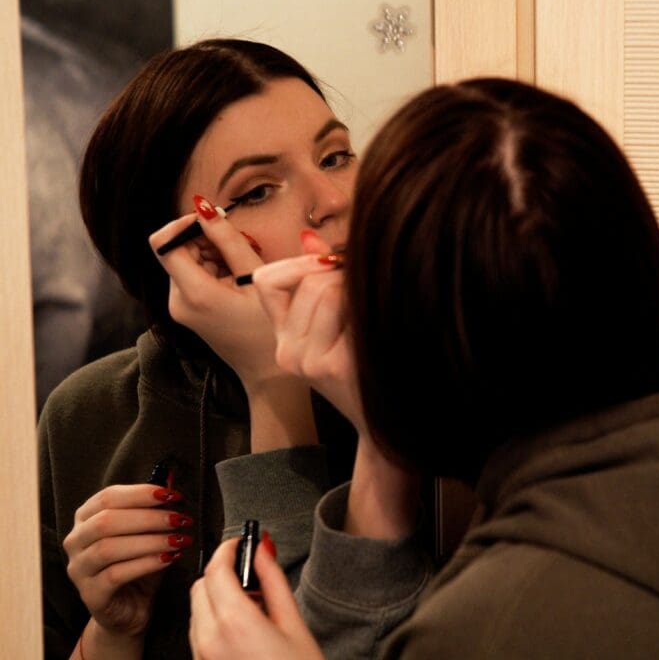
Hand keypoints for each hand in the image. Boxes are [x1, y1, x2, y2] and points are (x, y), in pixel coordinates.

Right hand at [63, 484, 190, 636]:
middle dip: (149, 518)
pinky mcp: (90, 594)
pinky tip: (169, 558)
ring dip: (150, 541)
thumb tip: (170, 481)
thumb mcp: (149, 533)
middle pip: (107, 521)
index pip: (108, 497)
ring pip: (109, 549)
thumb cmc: (138, 563)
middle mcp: (76, 541)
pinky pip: (115, 575)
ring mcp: (79, 569)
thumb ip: (155, 509)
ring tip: (179, 539)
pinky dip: (145, 563)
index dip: (140, 493)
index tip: (172, 495)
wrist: (130, 608)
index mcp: (86, 518)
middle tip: (180, 519)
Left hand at [148, 211, 281, 390]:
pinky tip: (237, 282)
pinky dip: (214, 270)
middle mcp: (177, 300)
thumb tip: (204, 208)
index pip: (163, 242)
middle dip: (207, 242)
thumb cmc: (268, 328)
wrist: (268, 372)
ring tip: (243, 271)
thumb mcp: (255, 278)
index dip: (184, 224)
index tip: (213, 222)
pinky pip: (194, 276)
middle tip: (241, 251)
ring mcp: (180, 307)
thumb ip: (228, 240)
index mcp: (193, 293)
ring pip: (188, 261)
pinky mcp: (187, 310)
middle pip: (178, 250)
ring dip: (214, 256)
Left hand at [189, 535, 323, 659]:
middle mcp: (210, 639)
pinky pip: (200, 631)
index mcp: (234, 622)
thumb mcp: (293, 622)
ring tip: (253, 603)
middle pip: (200, 586)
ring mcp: (202, 656)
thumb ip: (273, 580)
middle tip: (250, 570)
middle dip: (221, 571)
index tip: (241, 542)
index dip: (229, 548)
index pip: (216, 569)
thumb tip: (263, 550)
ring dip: (216, 595)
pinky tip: (244, 626)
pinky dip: (214, 618)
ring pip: (197, 608)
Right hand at [251, 232, 420, 539]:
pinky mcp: (337, 365)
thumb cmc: (365, 371)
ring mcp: (310, 360)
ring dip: (357, 288)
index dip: (297, 263)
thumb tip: (310, 238)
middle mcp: (288, 352)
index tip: (329, 265)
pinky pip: (351, 309)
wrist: (386, 424)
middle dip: (341, 274)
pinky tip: (381, 326)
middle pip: (308, 280)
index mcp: (282, 340)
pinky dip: (370, 306)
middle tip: (366, 288)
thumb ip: (317, 284)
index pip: (266, 280)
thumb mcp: (334, 329)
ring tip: (373, 308)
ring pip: (327, 289)